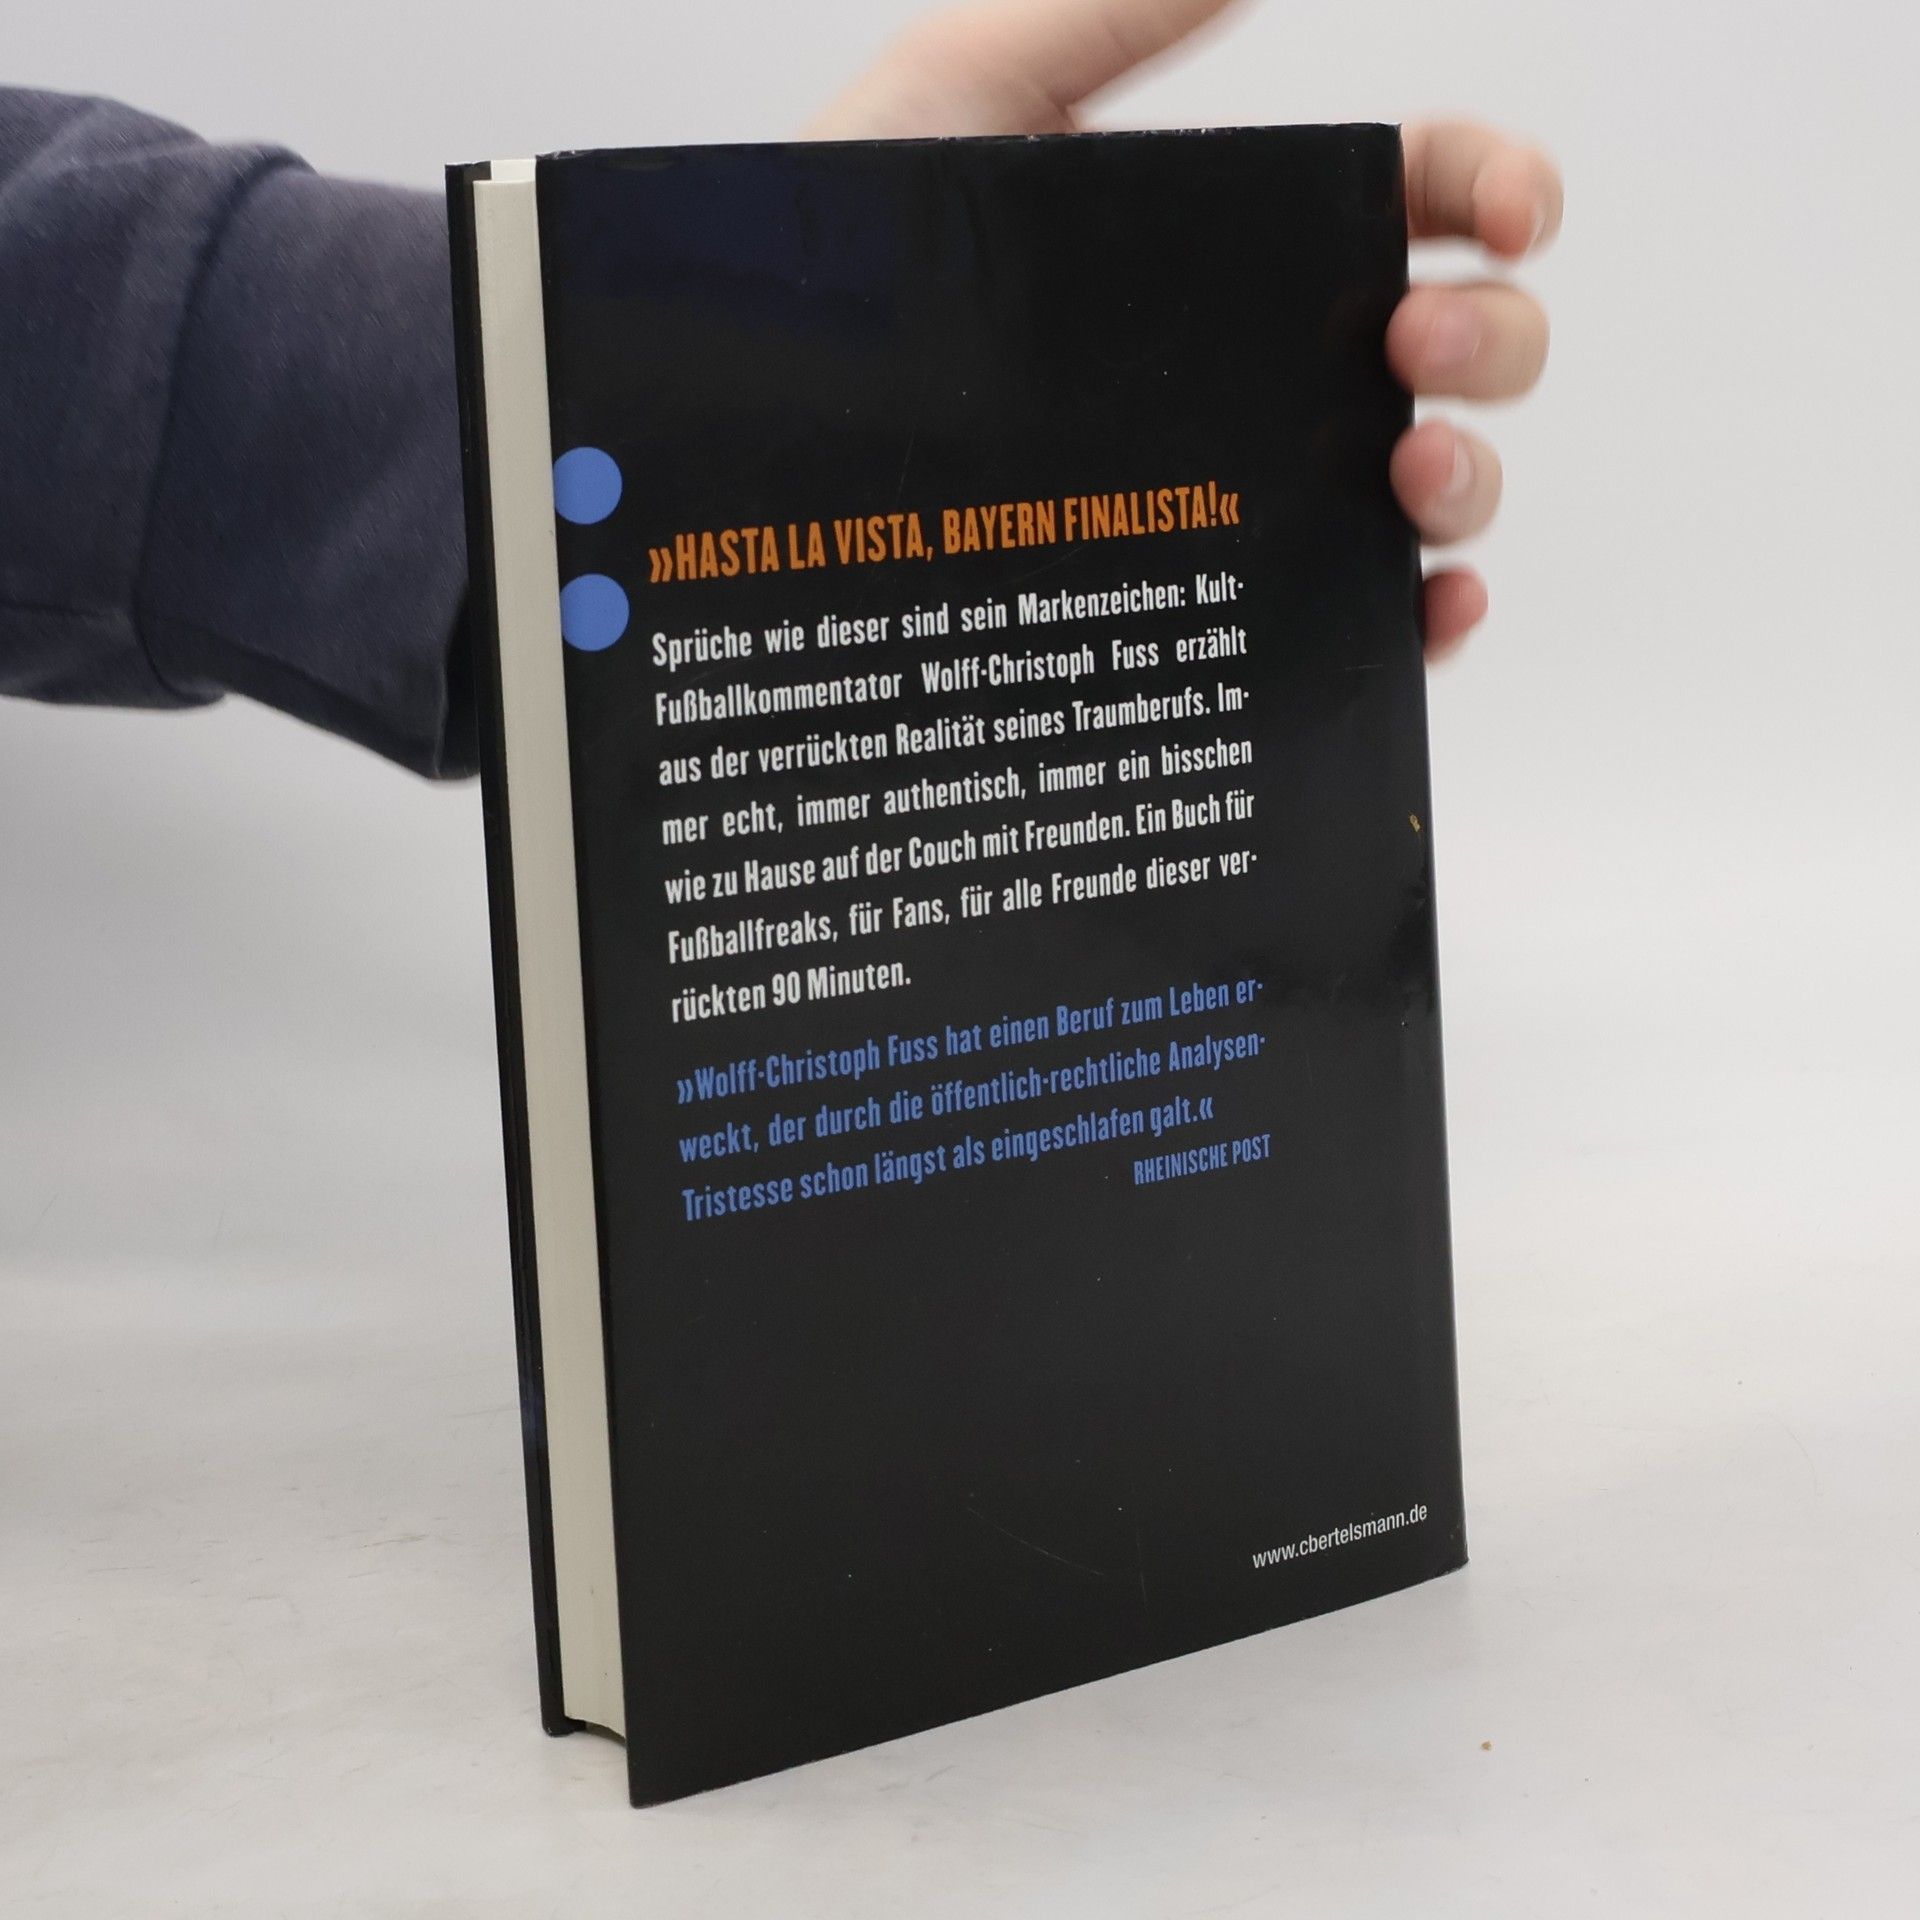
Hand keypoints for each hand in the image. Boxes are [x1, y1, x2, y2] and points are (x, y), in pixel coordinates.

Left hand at [808, 0, 1560, 659]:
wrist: (749, 433)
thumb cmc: (829, 272)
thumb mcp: (960, 92)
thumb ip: (1105, 17)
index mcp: (1223, 245)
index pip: (1406, 199)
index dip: (1491, 189)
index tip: (1510, 210)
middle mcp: (1250, 373)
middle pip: (1449, 348)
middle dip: (1492, 337)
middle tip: (1415, 346)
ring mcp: (1234, 496)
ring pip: (1419, 493)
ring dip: (1470, 480)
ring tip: (1408, 470)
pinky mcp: (1198, 608)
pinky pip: (1347, 627)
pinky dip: (1422, 623)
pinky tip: (1426, 608)